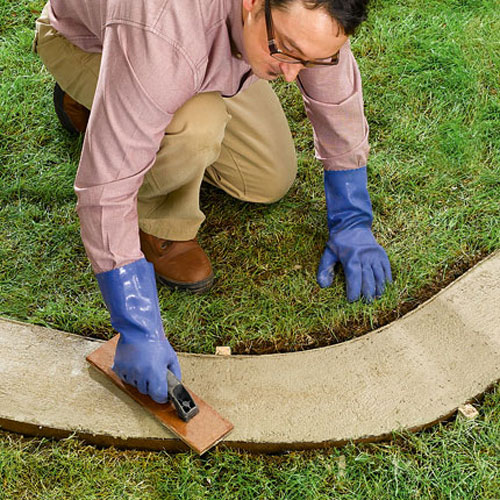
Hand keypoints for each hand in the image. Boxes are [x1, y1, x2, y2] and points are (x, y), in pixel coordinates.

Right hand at [96, 258, 181, 403]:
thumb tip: (175, 385)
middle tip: (154, 373)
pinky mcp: (119, 367)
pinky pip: (126, 378)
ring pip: (135, 386)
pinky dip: (131, 375)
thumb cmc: (157, 342)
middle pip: (146, 392)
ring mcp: (129, 371)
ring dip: (141, 380)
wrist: (139, 329)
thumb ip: (175, 373)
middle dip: (151, 386)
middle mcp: (141, 375)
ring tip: (145, 365)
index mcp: (155, 373)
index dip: (162, 396)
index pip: (158, 396)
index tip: (163, 393)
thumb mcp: (171, 357)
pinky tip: (136, 364)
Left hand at [317, 167, 391, 302]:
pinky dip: (386, 280)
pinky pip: (386, 270)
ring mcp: (375, 255)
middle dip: (366, 293)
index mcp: (351, 257)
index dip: (354, 291)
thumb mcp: (328, 254)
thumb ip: (324, 269)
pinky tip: (384, 289)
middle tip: (365, 304)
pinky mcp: (382, 255)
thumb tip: (323, 286)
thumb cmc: (338, 242)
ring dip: (378, 289)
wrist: (352, 225)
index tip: (351, 300)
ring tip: (375, 299)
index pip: (355, 277)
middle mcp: (365, 257)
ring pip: (379, 276)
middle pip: (368, 279)